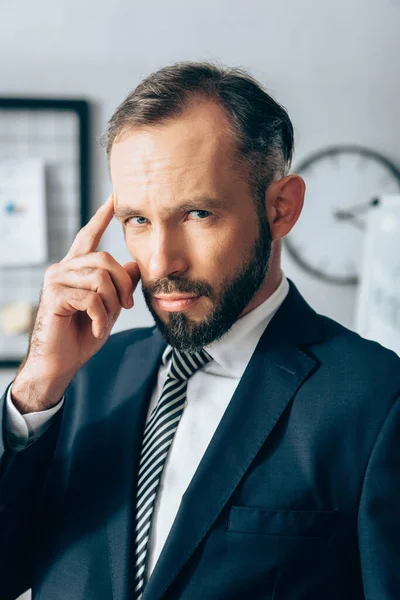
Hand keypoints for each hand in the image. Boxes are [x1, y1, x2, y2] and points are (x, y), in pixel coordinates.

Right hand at [12, 194, 139, 410]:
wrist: (60, 363)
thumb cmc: (82, 335)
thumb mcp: (109, 307)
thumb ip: (119, 285)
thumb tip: (134, 264)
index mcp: (76, 269)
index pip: (89, 236)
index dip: (102, 216)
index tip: (114, 196)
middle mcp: (63, 269)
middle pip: (104, 259)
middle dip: (123, 284)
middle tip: (127, 306)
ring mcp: (56, 280)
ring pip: (100, 277)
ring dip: (112, 303)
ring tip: (107, 320)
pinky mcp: (54, 296)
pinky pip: (92, 297)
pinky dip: (102, 317)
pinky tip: (97, 329)